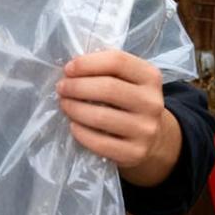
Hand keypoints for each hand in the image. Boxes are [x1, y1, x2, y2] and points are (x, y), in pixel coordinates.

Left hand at [57, 49, 181, 185]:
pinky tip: (73, 126)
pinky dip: (80, 132)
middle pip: (108, 88)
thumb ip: (104, 70)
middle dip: (76, 87)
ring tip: (65, 105)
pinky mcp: (135, 153)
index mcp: (149, 76)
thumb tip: (70, 69)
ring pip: (101, 116)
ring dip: (74, 109)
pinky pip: (99, 142)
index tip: (67, 69)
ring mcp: (145, 129)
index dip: (87, 63)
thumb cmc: (128, 102)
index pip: (117, 61)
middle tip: (61, 88)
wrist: (153, 138)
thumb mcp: (126, 80)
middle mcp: (152, 102)